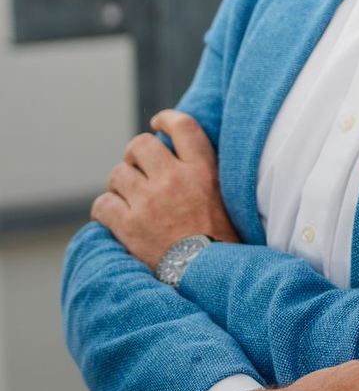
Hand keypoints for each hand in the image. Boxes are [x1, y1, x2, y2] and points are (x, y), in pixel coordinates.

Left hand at [91, 109, 239, 268]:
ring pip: (117, 174)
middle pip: (140, 145)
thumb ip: (202, 169)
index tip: (158, 122)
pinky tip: (114, 216)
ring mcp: (149, 202)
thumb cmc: (219, 236)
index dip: (165, 118)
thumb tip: (177, 151)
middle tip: (139, 167)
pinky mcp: (128, 225)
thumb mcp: (223, 193)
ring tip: (130, 197)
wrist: (206, 272)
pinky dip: (105, 209)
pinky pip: (102, 204)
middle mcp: (174, 179)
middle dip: (135, 154)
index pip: (182, 126)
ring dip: (121, 184)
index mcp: (202, 169)